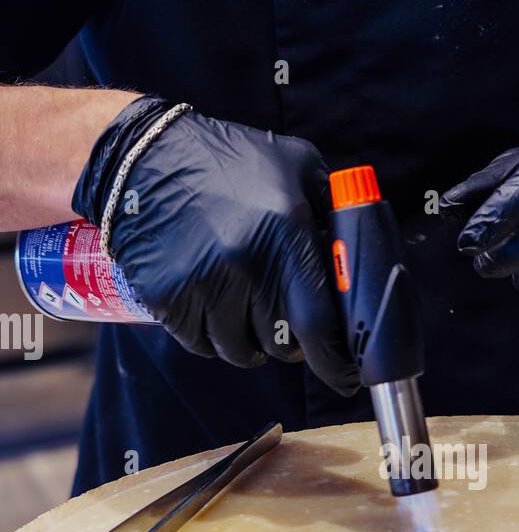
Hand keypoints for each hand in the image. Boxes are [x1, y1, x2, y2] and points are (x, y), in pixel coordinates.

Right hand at [73, 96, 358, 390]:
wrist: (146, 154)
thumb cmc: (232, 162)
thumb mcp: (297, 166)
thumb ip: (334, 214)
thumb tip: (361, 271)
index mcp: (286, 232)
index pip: (319, 324)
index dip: (335, 361)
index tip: (346, 377)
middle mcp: (245, 261)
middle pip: (281, 345)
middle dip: (289, 340)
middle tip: (283, 319)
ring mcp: (202, 282)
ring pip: (239, 351)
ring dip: (248, 341)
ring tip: (244, 306)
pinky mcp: (165, 295)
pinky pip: (200, 345)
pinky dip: (211, 336)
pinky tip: (211, 303)